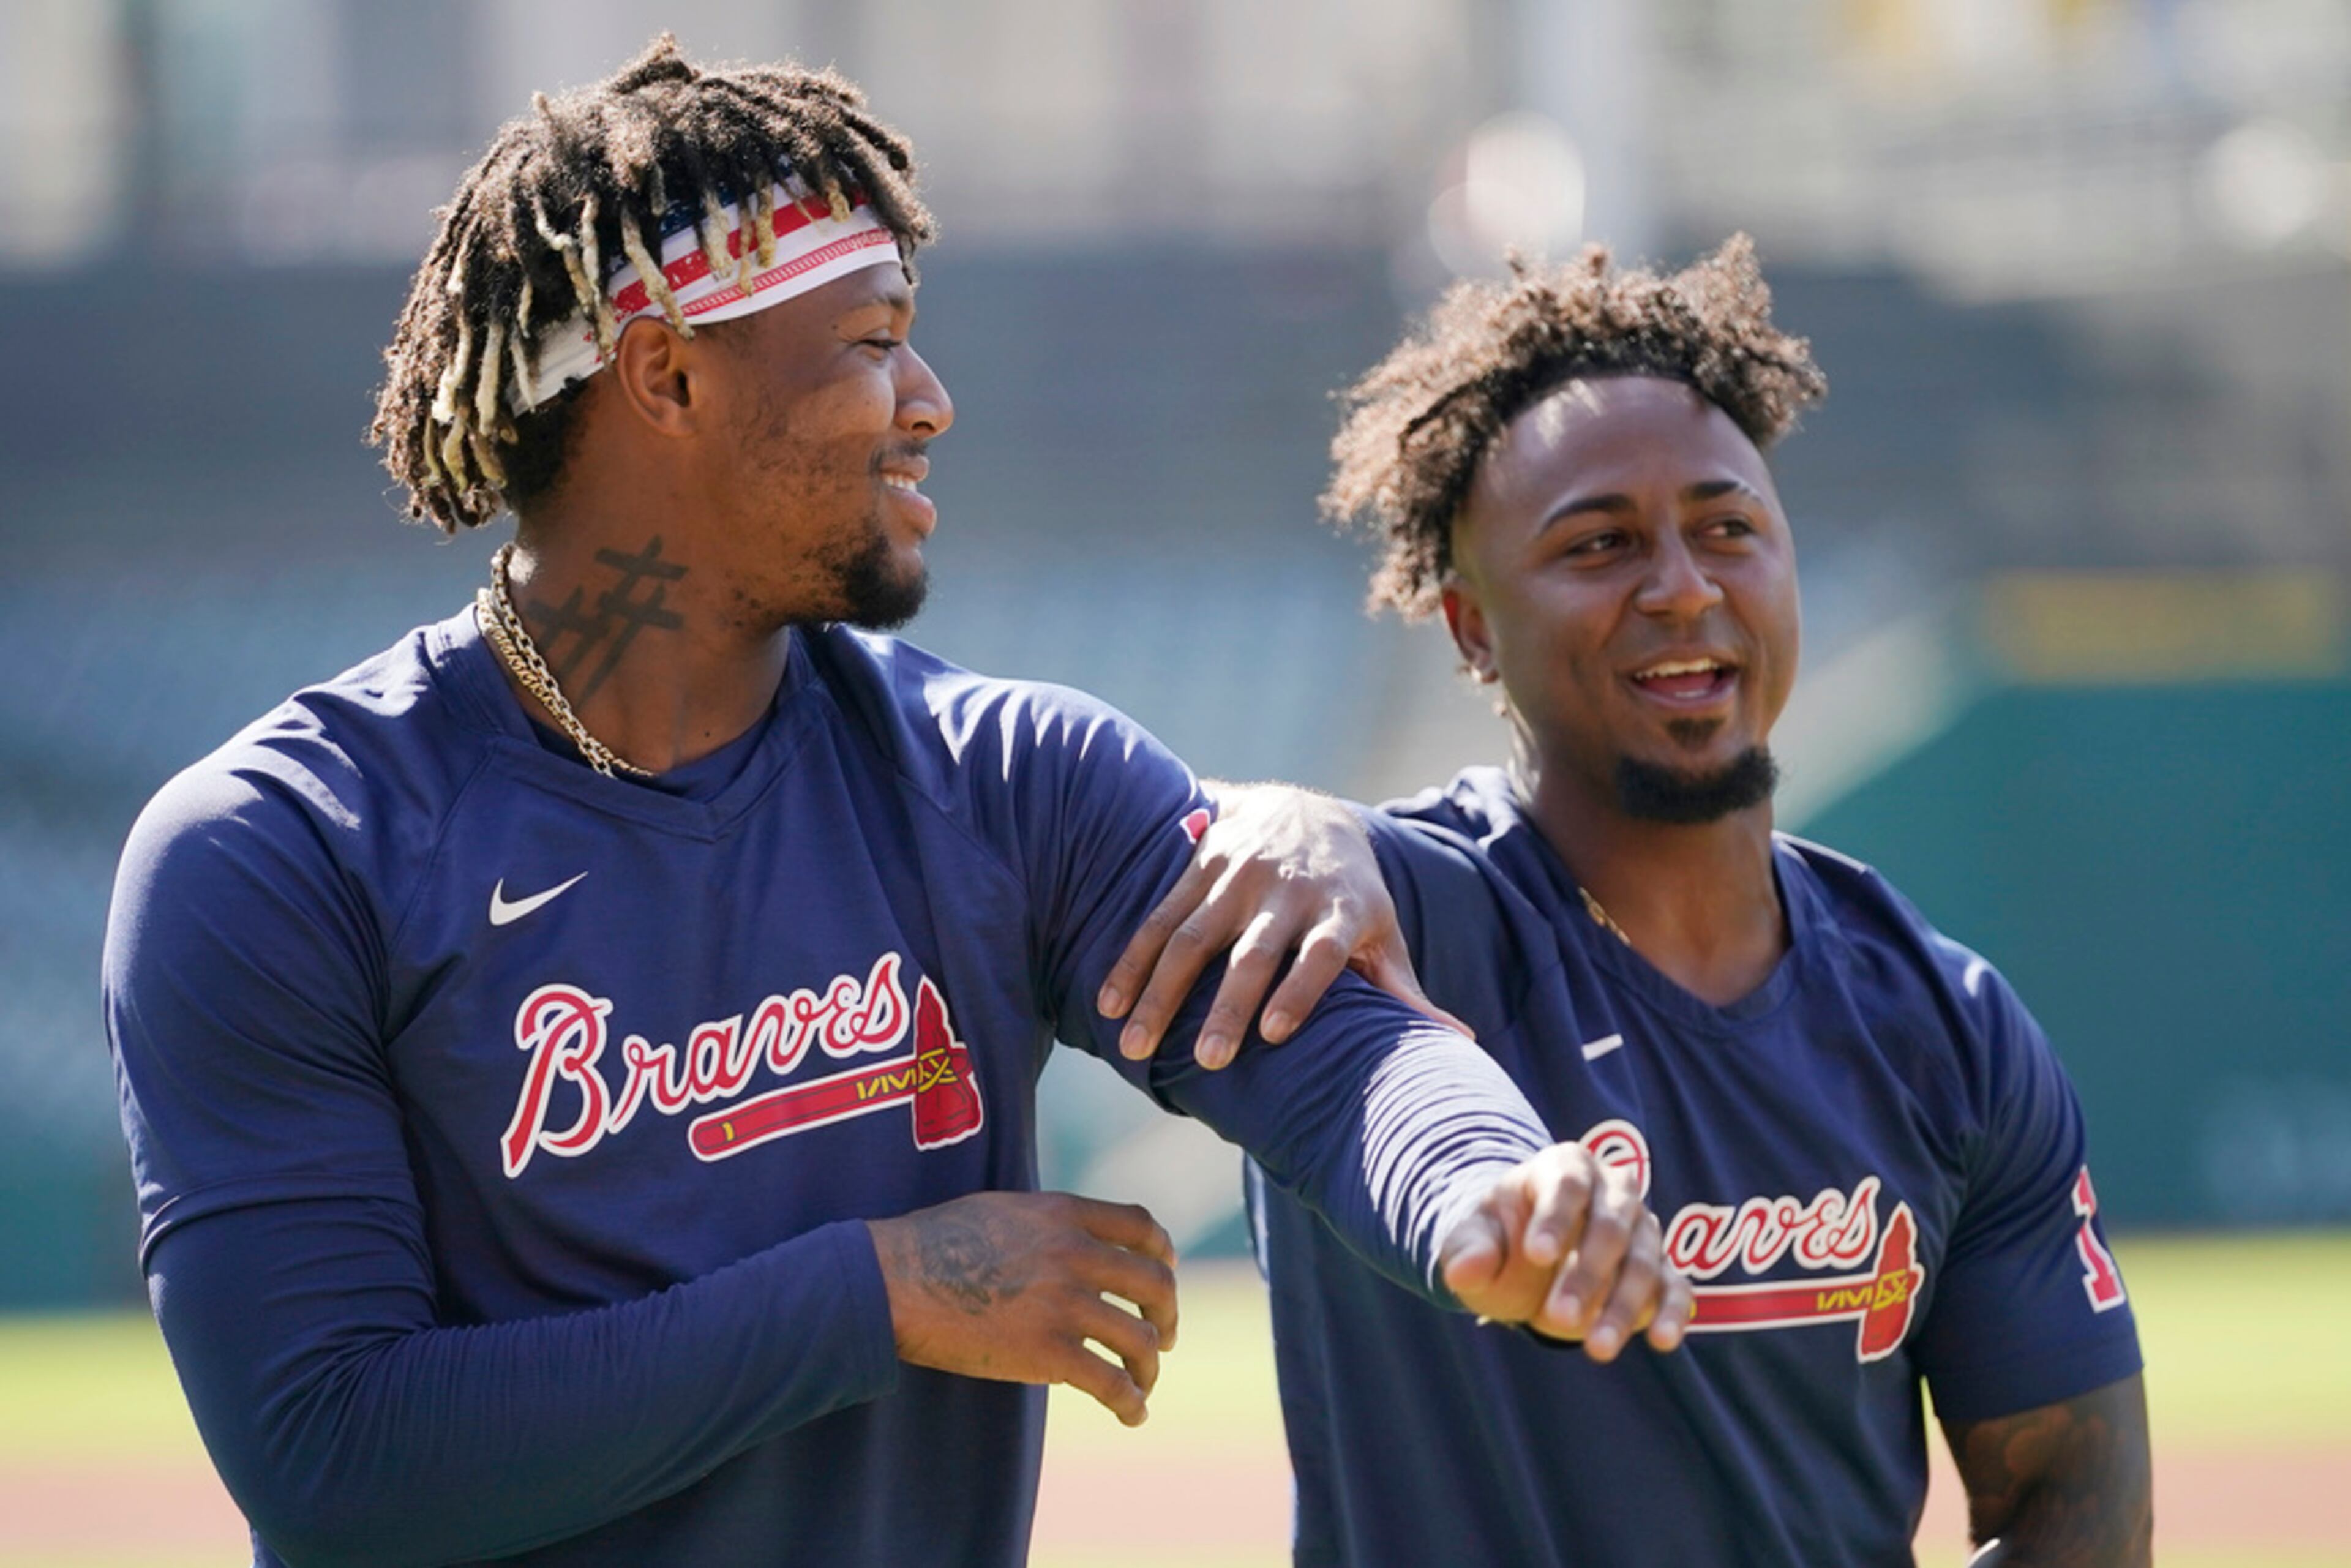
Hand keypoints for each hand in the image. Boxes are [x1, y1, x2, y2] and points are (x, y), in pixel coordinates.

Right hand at [866, 1192, 1178, 1426]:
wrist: (892, 1282)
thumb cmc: (932, 1246)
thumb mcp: (1002, 1210)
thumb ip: (1047, 1223)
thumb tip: (1071, 1239)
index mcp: (1063, 1215)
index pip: (1140, 1227)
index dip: (1163, 1253)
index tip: (1166, 1273)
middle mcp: (1075, 1254)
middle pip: (1154, 1284)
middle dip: (1167, 1315)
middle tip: (1165, 1336)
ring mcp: (1065, 1303)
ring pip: (1140, 1339)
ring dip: (1150, 1367)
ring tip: (1143, 1383)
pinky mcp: (1050, 1353)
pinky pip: (1112, 1383)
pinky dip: (1131, 1403)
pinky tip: (1133, 1415)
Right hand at [1098, 782, 1468, 1069]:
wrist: (1304, 811)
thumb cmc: (1350, 892)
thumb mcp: (1381, 931)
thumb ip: (1404, 989)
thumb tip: (1459, 1041)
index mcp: (1338, 909)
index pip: (1320, 953)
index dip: (1299, 990)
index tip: (1275, 1033)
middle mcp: (1286, 891)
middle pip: (1253, 951)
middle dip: (1229, 1004)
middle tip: (1209, 1059)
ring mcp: (1237, 877)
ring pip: (1193, 936)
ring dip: (1162, 991)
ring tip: (1135, 1043)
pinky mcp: (1199, 868)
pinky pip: (1159, 918)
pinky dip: (1132, 960)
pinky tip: (1110, 1001)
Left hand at [1438, 1143, 1693, 1360]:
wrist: (1528, 1259)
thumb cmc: (1500, 1242)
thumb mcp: (1473, 1241)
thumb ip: (1467, 1251)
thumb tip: (1463, 1271)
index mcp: (1564, 1167)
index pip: (1567, 1186)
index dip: (1555, 1219)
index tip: (1537, 1256)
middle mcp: (1612, 1190)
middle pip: (1611, 1226)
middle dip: (1587, 1274)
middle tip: (1558, 1318)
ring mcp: (1642, 1228)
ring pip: (1642, 1262)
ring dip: (1622, 1306)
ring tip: (1596, 1348)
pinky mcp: (1660, 1267)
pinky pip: (1675, 1286)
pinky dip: (1673, 1312)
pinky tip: (1662, 1340)